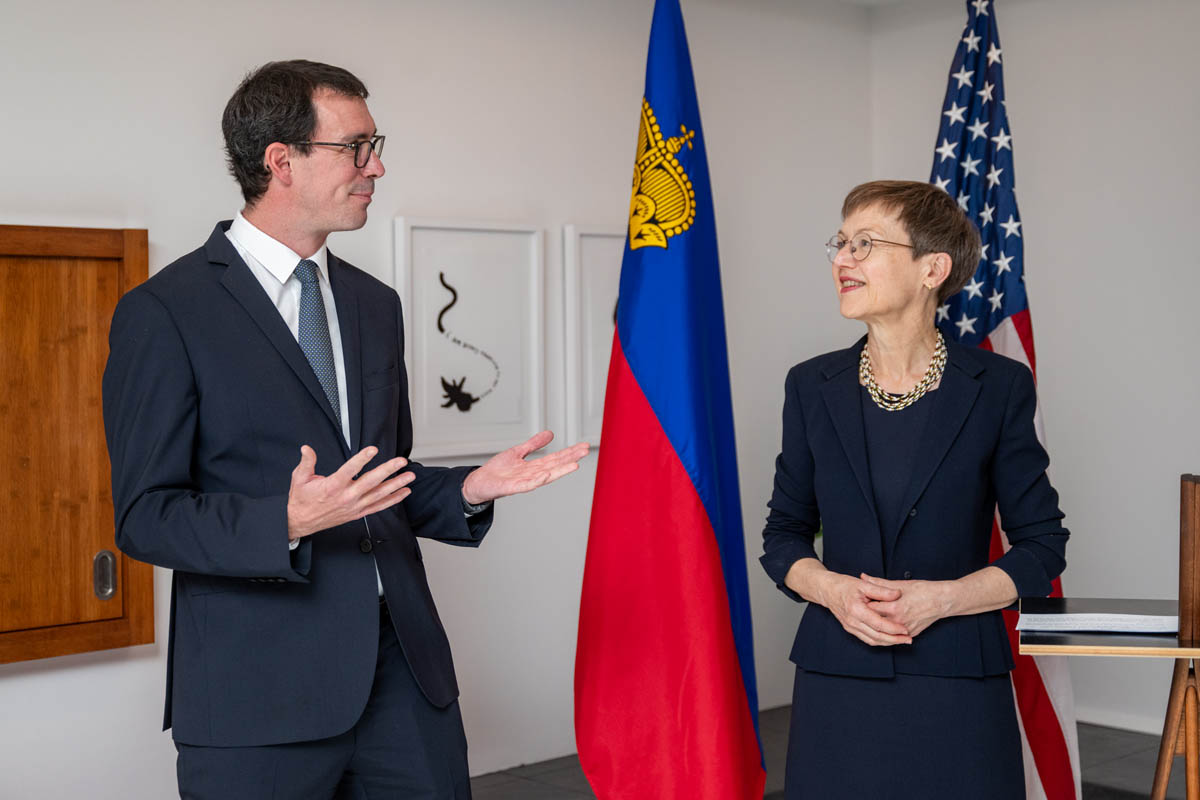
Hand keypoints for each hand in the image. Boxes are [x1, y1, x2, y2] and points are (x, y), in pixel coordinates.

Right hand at [287, 445, 413, 539]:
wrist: (300, 522)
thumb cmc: (302, 500)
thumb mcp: (299, 478)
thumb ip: (307, 462)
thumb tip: (307, 449)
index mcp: (332, 486)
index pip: (349, 470)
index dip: (362, 459)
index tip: (373, 450)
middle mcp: (346, 497)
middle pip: (370, 482)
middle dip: (388, 470)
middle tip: (400, 461)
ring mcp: (354, 506)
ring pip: (379, 494)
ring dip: (396, 485)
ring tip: (409, 476)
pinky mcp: (358, 513)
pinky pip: (379, 506)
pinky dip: (393, 500)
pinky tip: (403, 492)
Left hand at [460, 431, 588, 505]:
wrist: (479, 483)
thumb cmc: (497, 471)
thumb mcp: (518, 452)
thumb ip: (533, 444)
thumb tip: (550, 434)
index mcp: (534, 467)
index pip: (555, 458)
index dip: (570, 452)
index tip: (584, 446)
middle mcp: (532, 474)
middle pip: (555, 465)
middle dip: (570, 459)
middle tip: (585, 451)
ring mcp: (523, 482)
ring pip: (545, 476)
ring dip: (560, 471)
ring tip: (574, 465)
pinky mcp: (512, 488)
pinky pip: (527, 485)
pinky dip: (537, 480)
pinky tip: (547, 474)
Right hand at [816, 571, 912, 646]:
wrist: (827, 590)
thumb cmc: (844, 585)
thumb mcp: (864, 584)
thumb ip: (881, 590)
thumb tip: (897, 593)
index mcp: (856, 610)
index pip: (878, 624)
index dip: (893, 629)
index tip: (905, 629)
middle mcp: (852, 622)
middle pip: (877, 636)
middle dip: (894, 640)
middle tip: (908, 639)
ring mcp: (850, 627)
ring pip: (872, 640)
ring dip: (888, 643)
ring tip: (902, 640)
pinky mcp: (850, 629)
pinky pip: (867, 639)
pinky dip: (879, 641)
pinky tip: (889, 639)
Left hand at [860, 574, 955, 638]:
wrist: (942, 601)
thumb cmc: (922, 590)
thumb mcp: (899, 584)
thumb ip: (878, 583)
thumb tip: (863, 577)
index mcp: (894, 608)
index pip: (870, 609)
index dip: (864, 604)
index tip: (860, 600)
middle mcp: (898, 622)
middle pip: (875, 621)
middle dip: (869, 615)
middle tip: (864, 608)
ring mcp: (905, 630)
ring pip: (884, 630)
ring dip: (878, 623)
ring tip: (873, 615)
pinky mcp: (910, 634)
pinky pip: (895, 634)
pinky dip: (889, 629)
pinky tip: (884, 622)